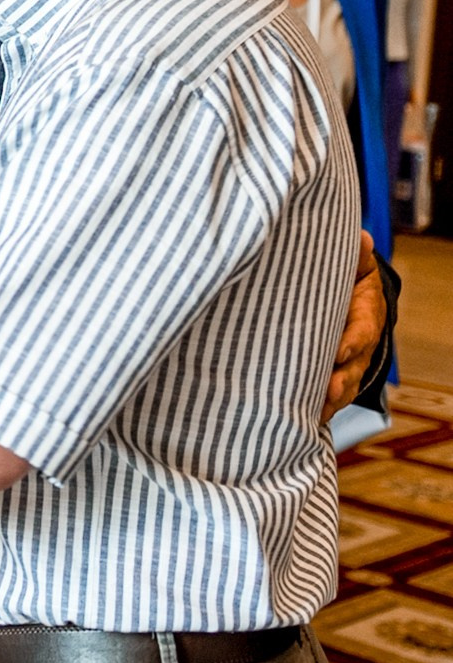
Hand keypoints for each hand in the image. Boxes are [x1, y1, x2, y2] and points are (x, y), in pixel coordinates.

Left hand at [326, 233, 387, 421]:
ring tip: (309, 416)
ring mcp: (345, 368)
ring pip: (338, 390)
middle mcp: (357, 350)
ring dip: (325, 404)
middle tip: (326, 393)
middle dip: (339, 382)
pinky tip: (296, 425)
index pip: (361, 334)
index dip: (351, 344)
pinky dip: (312, 413)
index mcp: (365, 320)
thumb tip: (360, 237)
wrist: (355, 307)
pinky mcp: (328, 380)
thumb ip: (357, 258)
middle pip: (350, 370)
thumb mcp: (357, 269)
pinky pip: (323, 400)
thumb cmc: (349, 284)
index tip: (339, 352)